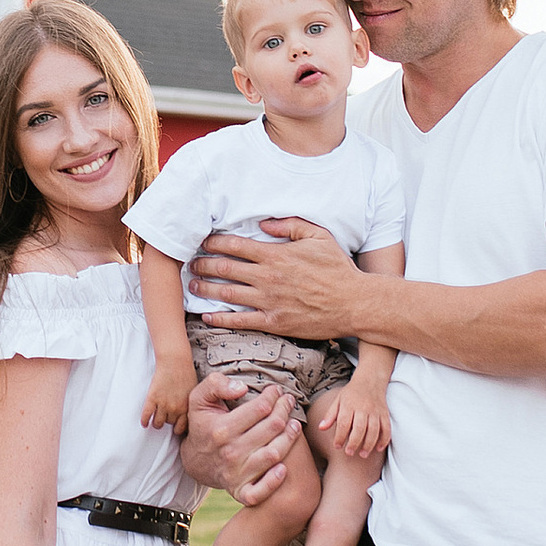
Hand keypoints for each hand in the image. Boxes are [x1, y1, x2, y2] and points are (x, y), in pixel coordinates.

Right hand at [141, 352, 196, 435]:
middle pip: (169, 424)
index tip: (175, 428)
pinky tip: (144, 423)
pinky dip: (144, 421)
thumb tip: (189, 412)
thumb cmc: (185, 373)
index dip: (178, 428)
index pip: (181, 427)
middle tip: (165, 419)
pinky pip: (146, 415)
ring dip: (156, 423)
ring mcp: (163, 404)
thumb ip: (189, 404)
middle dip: (167, 422)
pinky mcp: (152, 398)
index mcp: (186, 408)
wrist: (175, 361)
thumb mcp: (193, 392)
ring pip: (158, 423)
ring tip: (155, 421)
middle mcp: (175, 409)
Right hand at [182, 369, 297, 505]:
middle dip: (285, 410)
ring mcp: (236, 474)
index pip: (260, 408)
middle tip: (288, 402)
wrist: (195, 461)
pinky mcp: (240, 491)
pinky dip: (274, 481)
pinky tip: (283, 467)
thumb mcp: (199, 398)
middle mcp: (230, 452)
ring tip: (294, 424)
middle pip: (272, 427)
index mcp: (222, 429)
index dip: (273, 396)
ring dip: (290, 437)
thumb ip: (216, 385)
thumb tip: (242, 388)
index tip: (276, 390)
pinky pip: (260, 491)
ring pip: (274, 454)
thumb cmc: (203, 424)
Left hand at [188, 216, 364, 340]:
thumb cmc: (338, 269)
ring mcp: (270, 301)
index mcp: (277, 254)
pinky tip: (207, 316)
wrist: (355, 303)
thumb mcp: (319, 237)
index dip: (214, 242)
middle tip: (190, 264)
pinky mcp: (274, 322)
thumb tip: (264, 224)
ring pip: (227, 294)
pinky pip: (240, 321)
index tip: (202, 241)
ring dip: (206, 289)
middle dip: (203, 264)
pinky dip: (220, 319)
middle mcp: (268, 277)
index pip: (235, 245)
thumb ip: (290, 225)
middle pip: (225, 268)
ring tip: (193, 286)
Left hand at [315, 384, 388, 462]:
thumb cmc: (351, 393)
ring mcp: (376, 411)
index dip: (340, 436)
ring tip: (363, 454)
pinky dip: (384, 439)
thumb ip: (330, 415)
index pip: (344, 423)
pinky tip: (378, 449)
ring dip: (369, 444)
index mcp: (349, 405)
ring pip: (374, 430)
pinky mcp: (385, 414)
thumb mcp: (338, 401)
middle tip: (349, 453)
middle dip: (354, 442)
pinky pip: (387, 428)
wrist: (370, 380)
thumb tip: (321, 428)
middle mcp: (363, 408)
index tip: (337, 446)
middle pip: (360, 428)